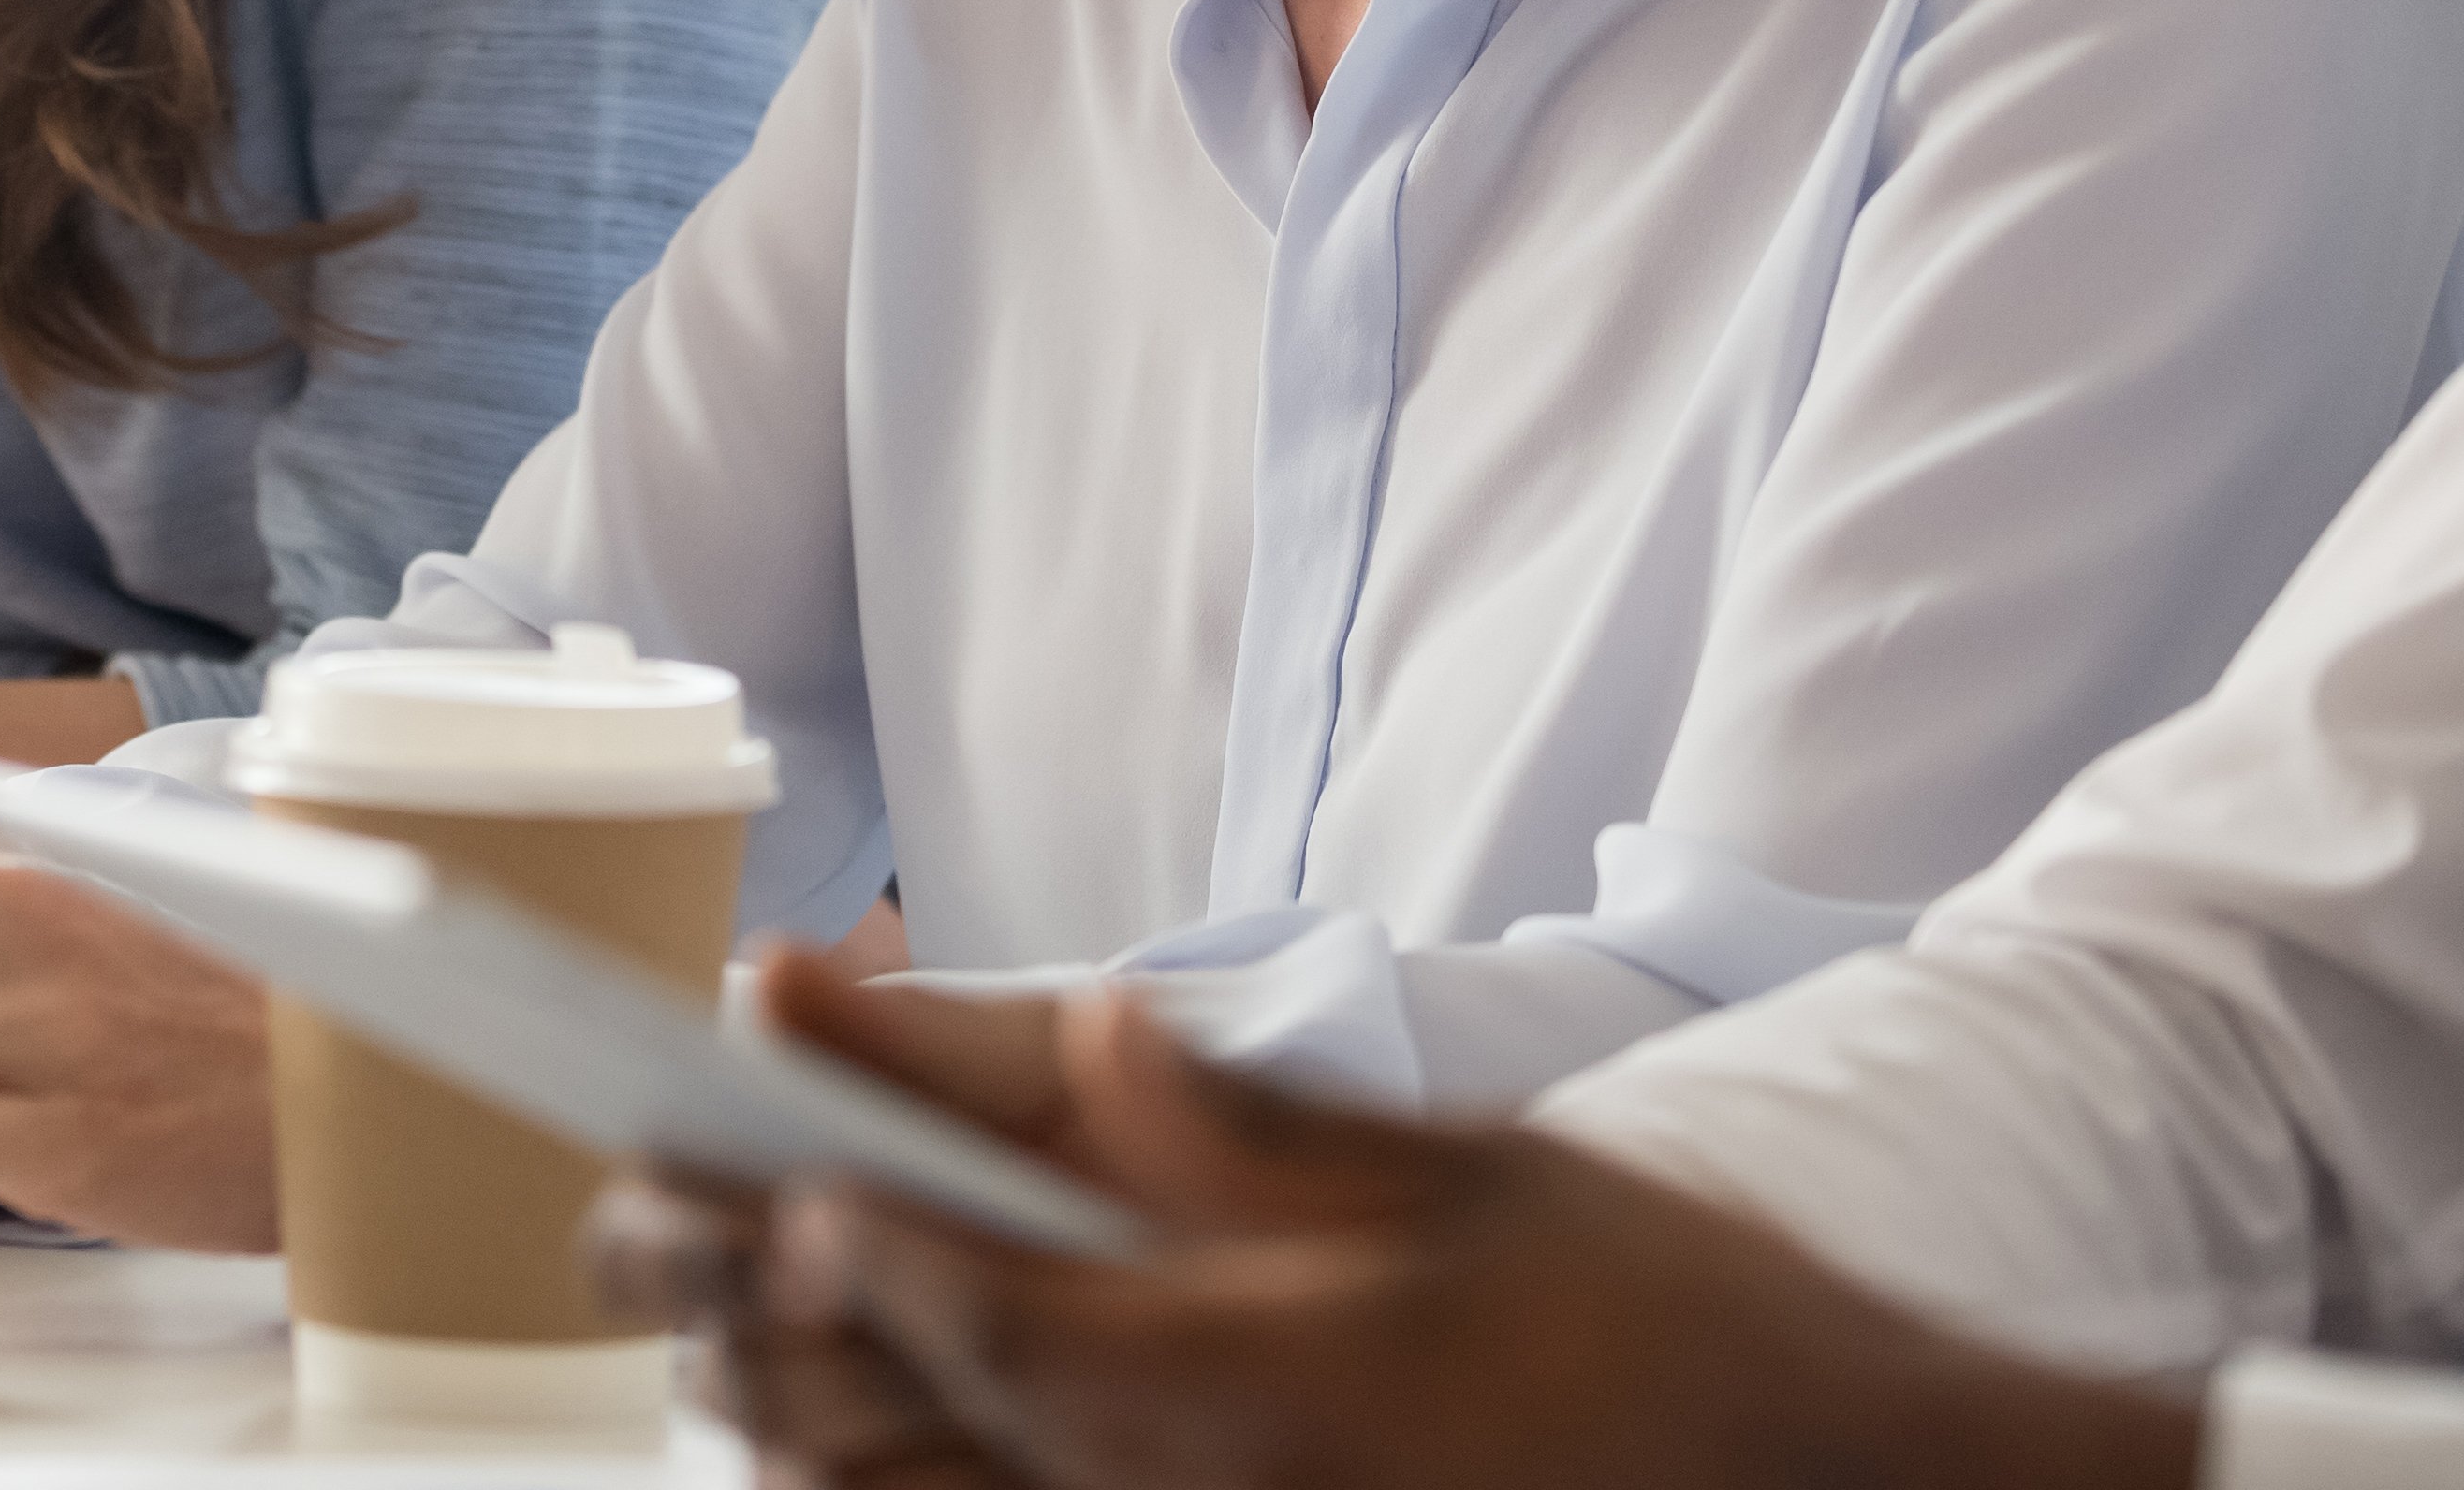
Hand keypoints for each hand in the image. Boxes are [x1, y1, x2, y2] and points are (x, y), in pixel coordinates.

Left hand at [591, 955, 2208, 1488]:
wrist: (1828, 1487)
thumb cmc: (1667, 1322)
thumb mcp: (1478, 1177)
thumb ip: (1260, 1126)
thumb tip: (1094, 1019)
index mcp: (1264, 1387)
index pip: (985, 1321)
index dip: (841, 1242)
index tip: (754, 1165)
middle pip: (905, 1434)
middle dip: (758, 1320)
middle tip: (634, 1216)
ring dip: (810, 1406)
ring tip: (713, 1292)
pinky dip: (915, 1474)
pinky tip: (864, 1404)